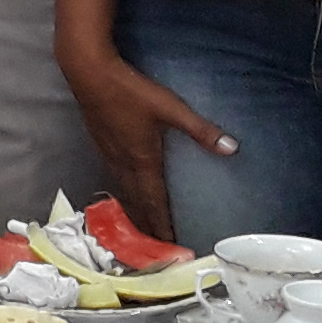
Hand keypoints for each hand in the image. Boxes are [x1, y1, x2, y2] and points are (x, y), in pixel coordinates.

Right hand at [57, 48, 233, 240]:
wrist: (89, 73)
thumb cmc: (131, 92)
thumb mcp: (171, 108)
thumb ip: (201, 130)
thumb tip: (232, 148)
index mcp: (142, 160)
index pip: (154, 202)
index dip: (162, 226)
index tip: (169, 248)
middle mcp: (124, 163)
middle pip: (137, 203)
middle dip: (147, 227)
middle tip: (155, 249)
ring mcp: (109, 154)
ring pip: (124, 192)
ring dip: (134, 212)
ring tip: (143, 228)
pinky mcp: (101, 144)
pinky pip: (116, 178)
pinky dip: (125, 194)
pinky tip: (127, 189)